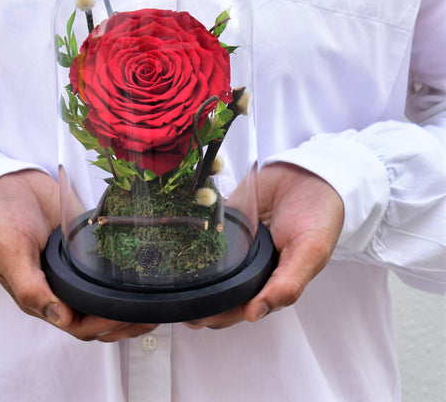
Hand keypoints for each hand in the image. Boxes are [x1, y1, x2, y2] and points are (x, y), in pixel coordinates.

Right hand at [0, 169, 156, 341]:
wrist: (8, 181)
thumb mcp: (9, 252)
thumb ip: (29, 285)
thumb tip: (57, 316)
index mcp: (39, 294)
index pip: (76, 324)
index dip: (101, 325)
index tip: (124, 315)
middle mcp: (59, 285)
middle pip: (95, 315)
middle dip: (122, 321)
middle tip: (149, 315)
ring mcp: (74, 266)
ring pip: (103, 295)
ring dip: (126, 303)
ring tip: (152, 302)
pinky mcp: (84, 244)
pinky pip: (105, 265)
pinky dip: (123, 274)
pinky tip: (142, 272)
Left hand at [185, 162, 343, 328]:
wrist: (310, 173)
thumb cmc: (318, 217)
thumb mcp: (310, 254)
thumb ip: (286, 285)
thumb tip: (254, 315)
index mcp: (270, 282)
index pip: (239, 307)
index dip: (218, 315)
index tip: (197, 317)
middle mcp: (250, 266)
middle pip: (217, 289)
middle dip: (198, 299)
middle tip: (179, 302)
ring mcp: (235, 243)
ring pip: (207, 264)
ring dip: (190, 272)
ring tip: (173, 279)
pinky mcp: (225, 218)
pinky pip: (205, 231)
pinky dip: (192, 236)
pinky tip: (178, 243)